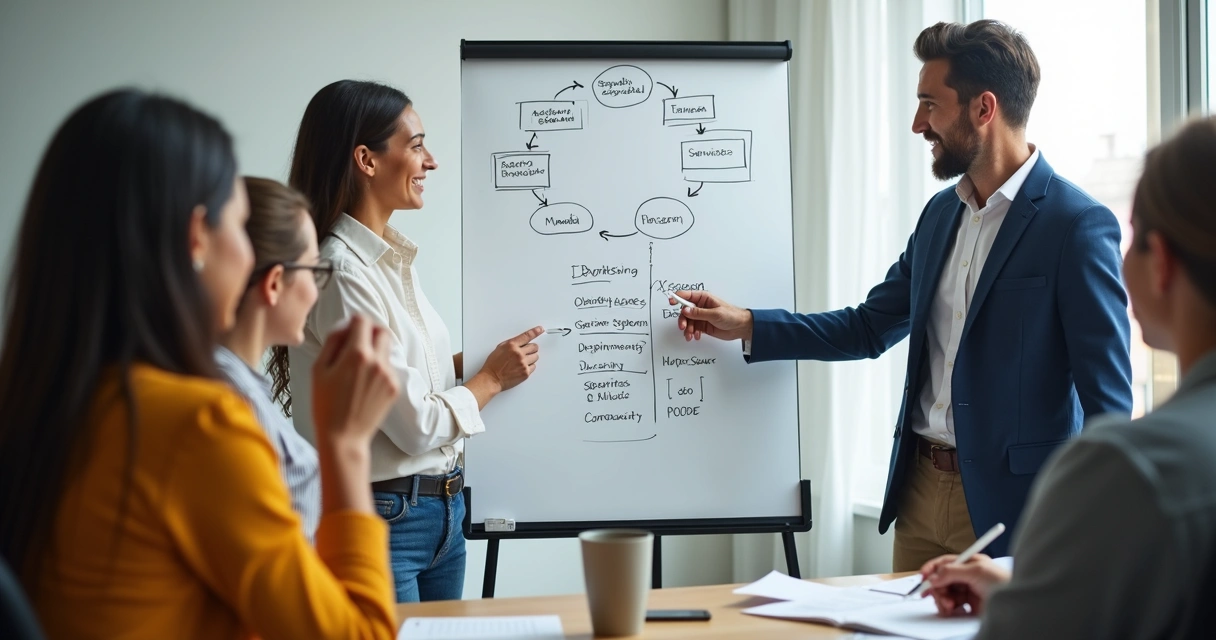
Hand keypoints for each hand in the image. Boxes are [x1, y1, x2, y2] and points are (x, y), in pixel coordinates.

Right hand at [310, 315, 400, 444]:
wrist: (343, 437)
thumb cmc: (325, 404)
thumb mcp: (319, 369)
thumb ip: (333, 342)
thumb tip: (345, 326)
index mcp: (357, 354)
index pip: (363, 321)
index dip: (354, 322)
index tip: (348, 330)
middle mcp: (378, 361)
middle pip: (382, 331)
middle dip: (370, 332)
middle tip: (357, 342)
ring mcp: (389, 375)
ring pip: (387, 349)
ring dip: (375, 349)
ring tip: (359, 366)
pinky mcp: (394, 388)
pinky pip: (388, 368)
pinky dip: (378, 367)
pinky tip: (364, 382)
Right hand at [475, 326, 542, 391]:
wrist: (491, 379)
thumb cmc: (493, 365)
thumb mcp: (500, 348)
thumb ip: (512, 344)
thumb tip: (522, 342)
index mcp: (511, 345)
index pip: (527, 336)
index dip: (535, 332)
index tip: (540, 329)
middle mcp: (518, 354)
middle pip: (535, 347)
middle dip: (531, 348)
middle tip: (525, 352)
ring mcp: (523, 363)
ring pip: (536, 356)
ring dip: (530, 358)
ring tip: (521, 361)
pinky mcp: (526, 373)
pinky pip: (534, 366)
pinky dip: (529, 367)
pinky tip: (520, 368)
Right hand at [672, 290, 753, 341]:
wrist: (741, 327)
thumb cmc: (732, 315)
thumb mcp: (715, 314)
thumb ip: (699, 313)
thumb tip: (685, 310)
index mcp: (704, 298)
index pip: (687, 296)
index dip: (678, 298)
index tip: (671, 302)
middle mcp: (701, 307)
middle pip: (685, 311)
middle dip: (683, 319)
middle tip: (683, 326)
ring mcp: (701, 316)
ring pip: (688, 321)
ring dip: (687, 329)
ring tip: (690, 335)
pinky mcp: (702, 325)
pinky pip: (692, 329)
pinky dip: (692, 333)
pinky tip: (697, 336)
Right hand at [918, 554, 1009, 616]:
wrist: (1018, 604)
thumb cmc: (1004, 582)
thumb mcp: (977, 571)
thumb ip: (952, 571)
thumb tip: (934, 576)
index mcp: (968, 563)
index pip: (944, 563)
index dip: (931, 569)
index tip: (923, 578)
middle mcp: (966, 576)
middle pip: (941, 580)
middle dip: (938, 588)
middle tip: (942, 597)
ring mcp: (967, 590)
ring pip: (944, 593)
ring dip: (943, 600)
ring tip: (950, 606)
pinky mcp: (969, 605)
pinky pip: (951, 605)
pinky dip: (949, 608)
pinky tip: (954, 610)